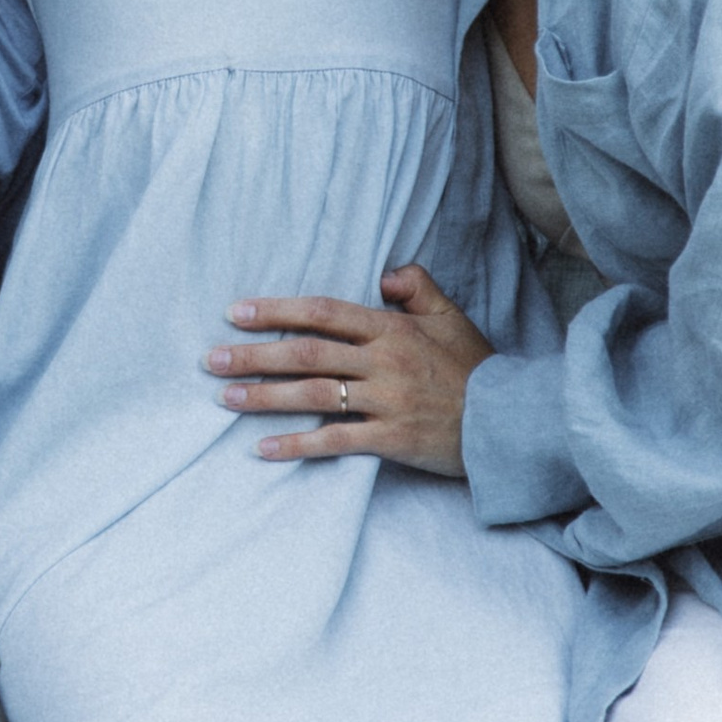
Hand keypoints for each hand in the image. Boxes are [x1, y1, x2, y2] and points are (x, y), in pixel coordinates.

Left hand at [204, 266, 491, 469]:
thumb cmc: (475, 369)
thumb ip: (417, 288)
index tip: (236, 313)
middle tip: (212, 359)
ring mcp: (387, 401)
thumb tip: (384, 273)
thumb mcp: (451, 318)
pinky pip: (336, 441)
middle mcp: (385, 361)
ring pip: (314, 394)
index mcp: (392, 328)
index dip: (277, 310)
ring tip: (225, 397)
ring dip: (265, 396)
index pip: (323, 312)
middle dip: (255, 355)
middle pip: (308, 353)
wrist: (510, 422)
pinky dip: (298, 445)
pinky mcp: (392, 439)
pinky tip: (264, 449)